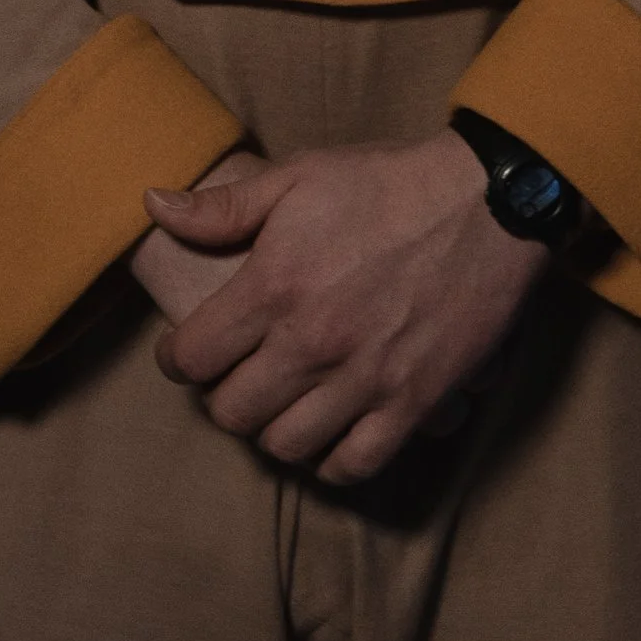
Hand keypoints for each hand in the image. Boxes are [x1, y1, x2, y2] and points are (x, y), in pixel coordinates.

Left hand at [142, 133, 548, 484]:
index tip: (185, 353)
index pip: (193, 356)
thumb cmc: (387, 184)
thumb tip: (153, 206)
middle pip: (233, 411)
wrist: (486, 204)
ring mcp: (365, 380)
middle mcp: (313, 343)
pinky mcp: (414, 403)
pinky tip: (329, 431)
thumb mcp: (298, 176)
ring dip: (273, 429)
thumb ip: (222, 206)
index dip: (176, 359)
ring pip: (287, 445)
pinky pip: (355, 464)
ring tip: (280, 403)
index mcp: (275, 286)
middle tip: (234, 377)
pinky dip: (332, 459)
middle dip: (221, 397)